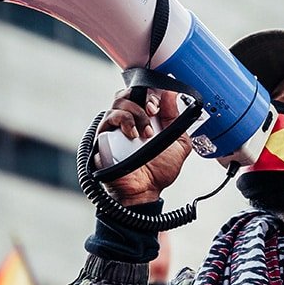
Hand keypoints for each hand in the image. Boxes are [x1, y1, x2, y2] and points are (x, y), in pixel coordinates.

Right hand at [96, 88, 191, 204]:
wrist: (145, 191)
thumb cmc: (158, 172)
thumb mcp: (179, 143)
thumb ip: (178, 119)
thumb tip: (172, 95)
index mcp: (146, 119)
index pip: (145, 94)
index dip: (153, 93)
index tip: (160, 105)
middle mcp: (129, 121)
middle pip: (129, 93)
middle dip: (143, 98)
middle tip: (152, 111)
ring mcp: (115, 128)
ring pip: (118, 102)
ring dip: (136, 113)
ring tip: (145, 133)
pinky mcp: (104, 136)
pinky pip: (108, 118)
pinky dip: (123, 121)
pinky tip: (133, 134)